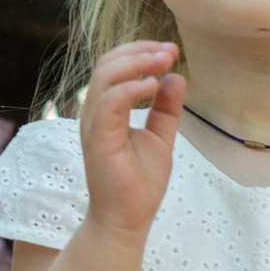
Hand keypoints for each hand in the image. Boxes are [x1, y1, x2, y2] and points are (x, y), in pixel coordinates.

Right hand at [80, 42, 183, 240]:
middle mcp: (95, 113)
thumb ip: (166, 109)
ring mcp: (94, 125)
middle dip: (140, 51)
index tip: (170, 50)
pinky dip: (130, 88)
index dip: (140, 52)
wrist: (128, 220)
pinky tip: (154, 85)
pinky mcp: (98, 139)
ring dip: (137, 63)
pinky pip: (108, 102)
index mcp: (106, 110)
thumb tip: (176, 77)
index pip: (114, 66)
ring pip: (105, 77)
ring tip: (165, 61)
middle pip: (107, 64)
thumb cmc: (139, 184)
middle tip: (170, 51)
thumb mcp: (160, 138)